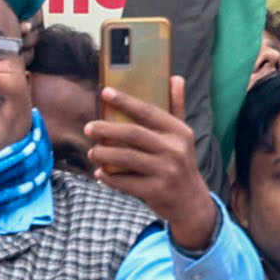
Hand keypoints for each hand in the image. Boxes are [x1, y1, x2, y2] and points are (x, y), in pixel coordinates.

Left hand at [81, 87, 219, 254]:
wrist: (190, 201)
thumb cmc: (180, 162)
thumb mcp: (182, 135)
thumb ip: (176, 107)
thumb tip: (175, 78)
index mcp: (179, 132)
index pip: (148, 112)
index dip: (125, 101)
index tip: (105, 92)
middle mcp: (174, 150)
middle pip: (132, 134)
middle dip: (106, 129)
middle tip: (88, 128)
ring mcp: (166, 171)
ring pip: (125, 158)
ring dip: (103, 155)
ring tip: (92, 152)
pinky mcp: (156, 190)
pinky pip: (124, 182)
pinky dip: (109, 178)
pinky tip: (100, 173)